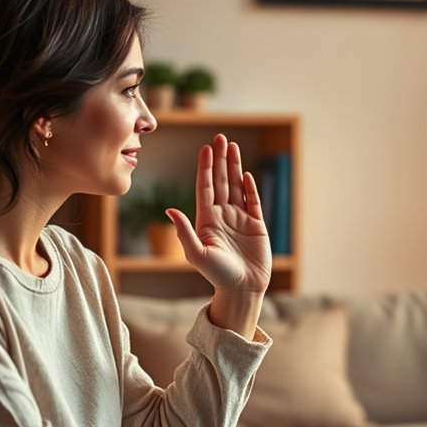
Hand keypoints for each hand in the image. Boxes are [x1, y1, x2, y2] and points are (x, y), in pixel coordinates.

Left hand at [167, 134, 271, 294]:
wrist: (241, 289)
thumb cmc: (217, 276)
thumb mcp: (197, 255)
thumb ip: (185, 232)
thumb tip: (170, 209)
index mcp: (206, 220)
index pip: (205, 187)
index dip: (205, 167)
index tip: (205, 148)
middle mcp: (222, 215)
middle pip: (221, 181)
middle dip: (220, 159)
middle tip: (220, 137)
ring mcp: (239, 218)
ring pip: (236, 186)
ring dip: (234, 166)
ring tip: (232, 146)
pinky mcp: (256, 224)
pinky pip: (253, 200)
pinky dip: (250, 186)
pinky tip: (245, 173)